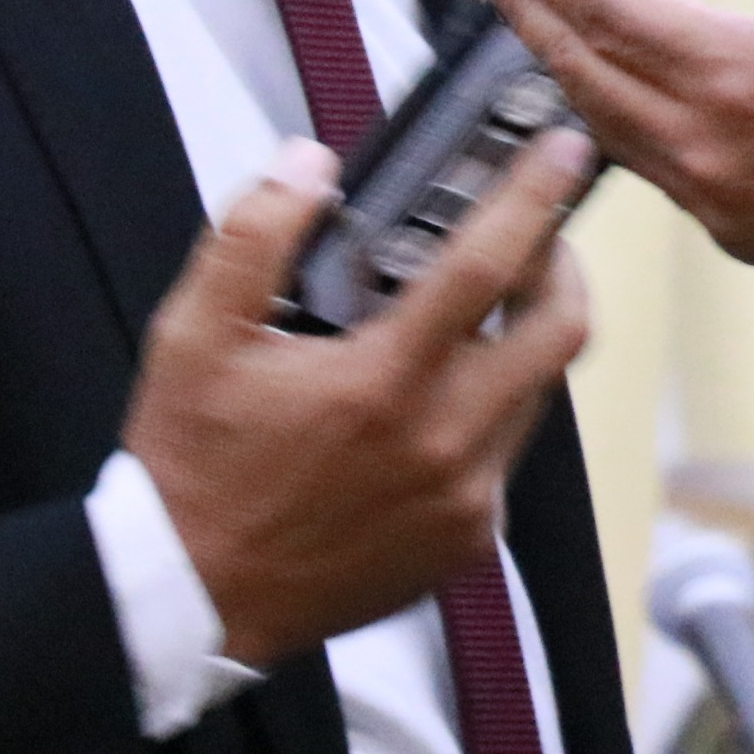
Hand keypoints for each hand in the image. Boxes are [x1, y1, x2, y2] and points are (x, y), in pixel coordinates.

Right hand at [123, 129, 595, 667]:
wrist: (189, 602)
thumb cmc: (195, 473)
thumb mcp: (194, 337)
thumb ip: (253, 235)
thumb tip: (308, 165)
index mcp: (381, 385)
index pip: (488, 267)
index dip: (534, 197)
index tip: (565, 151)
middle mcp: (441, 445)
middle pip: (559, 332)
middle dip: (562, 267)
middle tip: (535, 238)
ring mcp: (464, 502)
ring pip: (539, 394)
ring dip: (524, 342)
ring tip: (475, 316)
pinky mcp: (467, 542)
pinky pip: (508, 457)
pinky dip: (491, 413)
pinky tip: (436, 402)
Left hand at [472, 0, 753, 324]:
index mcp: (748, 82)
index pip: (615, 12)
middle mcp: (718, 154)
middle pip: (589, 74)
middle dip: (529, 15)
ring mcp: (728, 206)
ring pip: (613, 130)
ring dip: (563, 69)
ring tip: (528, 22)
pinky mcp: (750, 237)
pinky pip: (658, 172)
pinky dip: (617, 123)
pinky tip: (614, 96)